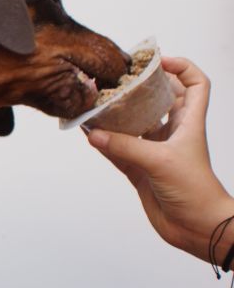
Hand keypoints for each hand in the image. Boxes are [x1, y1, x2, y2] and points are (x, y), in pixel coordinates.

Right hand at [87, 57, 233, 261]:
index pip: (195, 84)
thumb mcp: (160, 162)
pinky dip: (105, 141)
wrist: (197, 226)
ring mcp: (155, 151)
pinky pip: (118, 149)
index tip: (157, 61)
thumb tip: (94, 134)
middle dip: (141, 87)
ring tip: (98, 103)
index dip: (181, 67)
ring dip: (118, 115)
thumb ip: (125, 147)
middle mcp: (172, 133)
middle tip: (118, 79)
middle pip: (159, 100)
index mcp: (189, 123)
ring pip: (135, 124)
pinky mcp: (140, 169)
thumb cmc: (195, 190)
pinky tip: (90, 133)